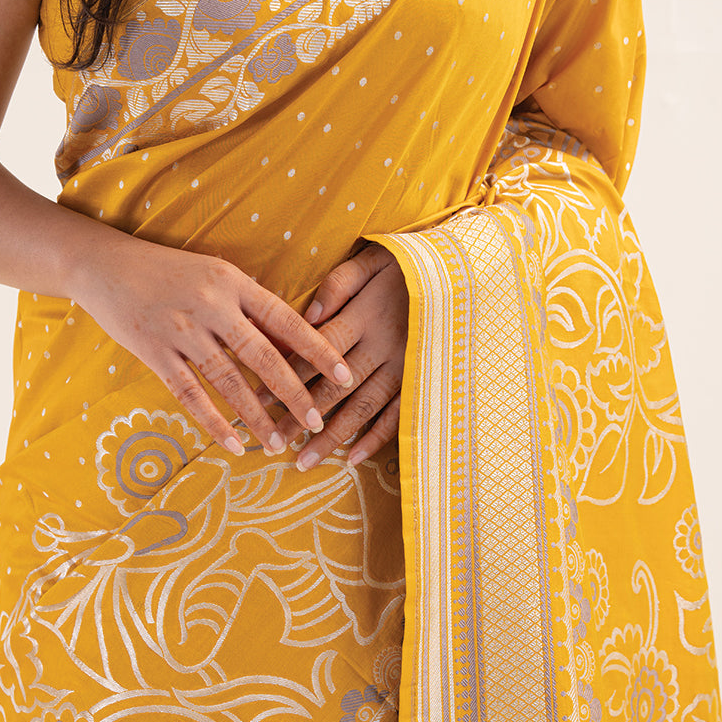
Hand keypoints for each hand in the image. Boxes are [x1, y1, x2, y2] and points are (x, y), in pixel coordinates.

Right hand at [68, 234, 354, 456]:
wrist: (105, 264)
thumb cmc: (170, 272)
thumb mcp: (215, 276)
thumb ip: (250, 307)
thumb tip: (294, 343)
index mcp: (233, 282)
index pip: (286, 320)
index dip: (318, 349)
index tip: (344, 375)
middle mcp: (211, 305)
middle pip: (263, 356)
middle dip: (294, 392)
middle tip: (316, 421)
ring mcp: (181, 329)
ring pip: (228, 381)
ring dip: (257, 416)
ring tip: (278, 443)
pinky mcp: (153, 351)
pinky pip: (189, 394)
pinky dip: (213, 422)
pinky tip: (233, 445)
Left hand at [254, 243, 408, 469]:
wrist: (464, 275)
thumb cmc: (409, 266)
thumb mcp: (372, 260)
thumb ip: (339, 285)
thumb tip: (307, 317)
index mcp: (365, 315)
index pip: (318, 351)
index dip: (287, 374)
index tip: (257, 398)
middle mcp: (383, 346)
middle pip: (334, 388)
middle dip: (301, 416)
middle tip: (273, 441)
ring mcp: (405, 367)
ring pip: (362, 408)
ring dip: (332, 437)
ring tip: (304, 461)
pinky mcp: (423, 380)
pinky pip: (398, 414)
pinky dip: (376, 439)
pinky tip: (352, 458)